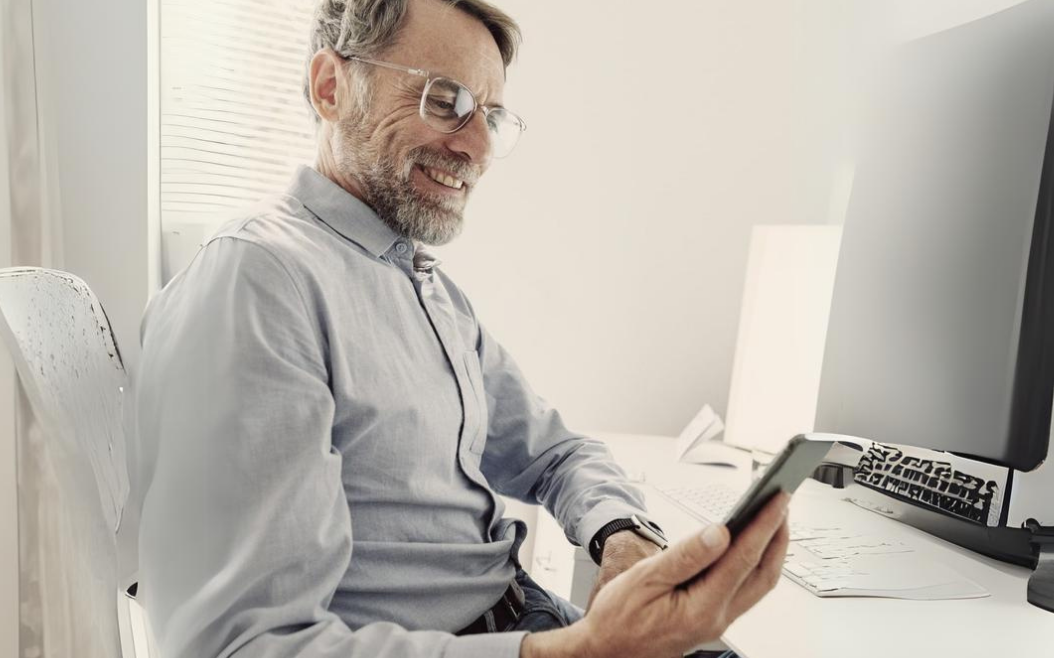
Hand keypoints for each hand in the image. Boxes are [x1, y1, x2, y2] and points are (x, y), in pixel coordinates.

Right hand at [521, 492, 790, 657]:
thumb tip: (719, 533)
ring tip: (774, 517)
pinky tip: (752, 545)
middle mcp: (717, 619)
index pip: (742, 560)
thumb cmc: (619, 617)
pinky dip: (756, 563)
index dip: (763, 526)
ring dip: (772, 549)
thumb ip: (685, 556)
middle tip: (783, 501)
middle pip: (763, 574)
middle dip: (778, 536)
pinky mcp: (713, 618)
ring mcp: (718, 621)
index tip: (776, 500)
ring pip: (759, 584)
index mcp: (701, 609)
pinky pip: (746, 589)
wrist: (607, 649)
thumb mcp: (645, 579)